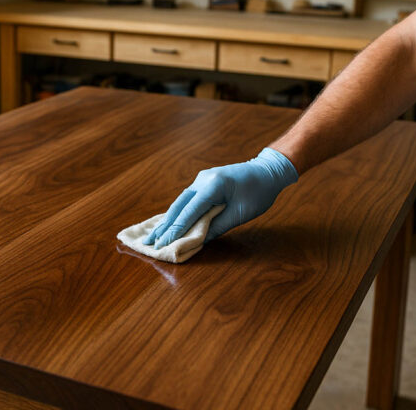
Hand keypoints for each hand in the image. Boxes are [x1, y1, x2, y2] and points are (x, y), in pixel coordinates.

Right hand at [145, 148, 297, 248]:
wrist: (267, 171)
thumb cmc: (259, 192)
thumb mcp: (241, 213)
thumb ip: (217, 226)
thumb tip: (197, 241)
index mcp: (213, 185)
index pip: (189, 211)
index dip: (175, 230)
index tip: (162, 244)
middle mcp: (202, 180)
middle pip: (178, 206)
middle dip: (163, 226)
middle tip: (148, 242)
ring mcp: (201, 179)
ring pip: (179, 202)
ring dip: (167, 220)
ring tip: (154, 235)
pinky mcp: (202, 183)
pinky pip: (186, 200)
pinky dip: (177, 213)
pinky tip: (167, 223)